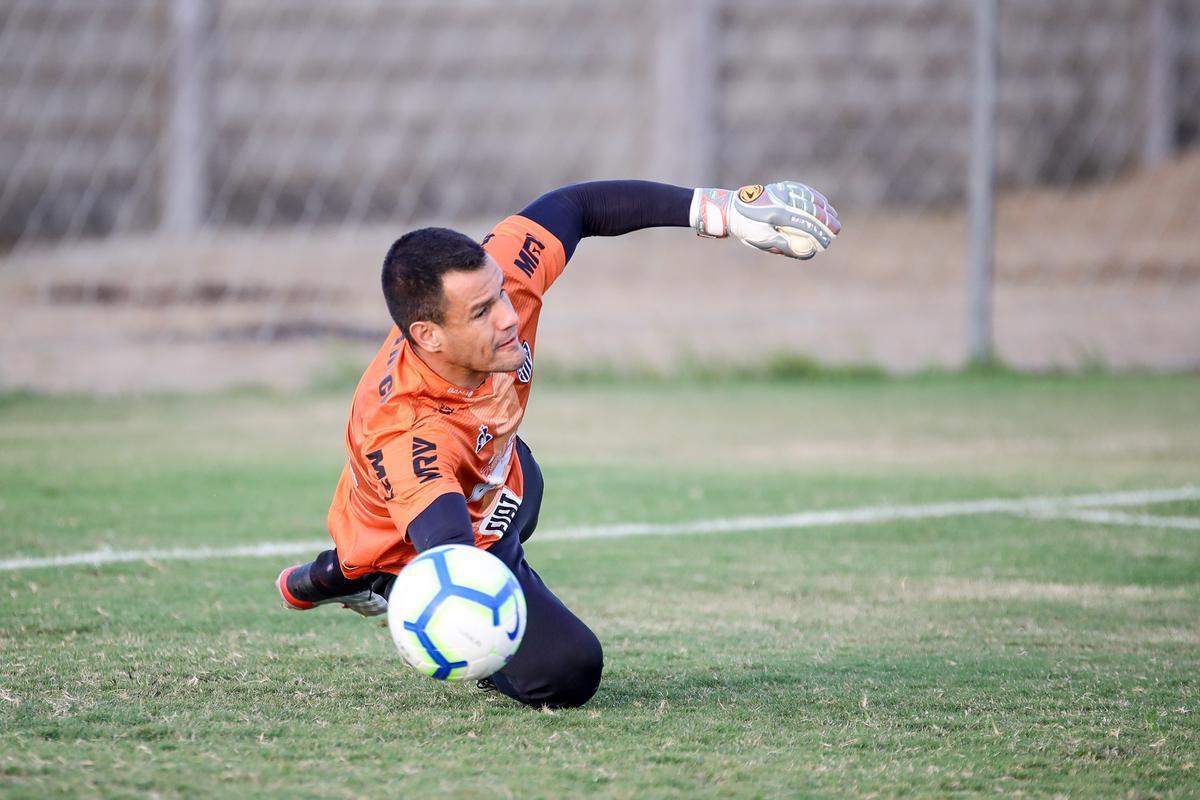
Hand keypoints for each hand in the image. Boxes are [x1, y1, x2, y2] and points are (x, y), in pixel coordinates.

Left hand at [691, 182, 840, 259]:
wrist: (731, 209)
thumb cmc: (746, 228)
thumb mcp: (763, 240)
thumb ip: (785, 245)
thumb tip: (807, 252)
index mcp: (776, 214)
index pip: (804, 225)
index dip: (818, 234)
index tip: (826, 243)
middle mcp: (781, 200)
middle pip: (810, 211)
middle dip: (825, 222)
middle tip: (836, 231)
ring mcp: (781, 192)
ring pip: (808, 198)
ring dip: (823, 208)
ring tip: (834, 217)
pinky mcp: (780, 188)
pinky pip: (801, 190)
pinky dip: (814, 196)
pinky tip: (822, 202)